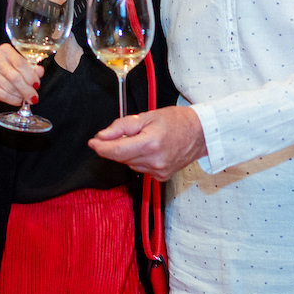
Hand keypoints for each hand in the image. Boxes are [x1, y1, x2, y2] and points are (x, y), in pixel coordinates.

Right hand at [0, 43, 43, 107]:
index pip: (20, 63)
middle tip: (33, 97)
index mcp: (5, 50)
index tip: (37, 85)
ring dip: (20, 95)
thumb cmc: (8, 72)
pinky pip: (2, 95)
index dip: (31, 76)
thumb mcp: (21, 67)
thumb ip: (31, 68)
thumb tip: (40, 71)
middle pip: (15, 77)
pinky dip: (13, 100)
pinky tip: (18, 100)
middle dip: (27, 89)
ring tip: (26, 98)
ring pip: (9, 87)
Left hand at [88, 105, 206, 180]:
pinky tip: (148, 149)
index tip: (93, 143)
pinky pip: (140, 169)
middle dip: (115, 147)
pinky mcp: (161, 177)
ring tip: (142, 139)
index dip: (102, 148)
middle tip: (118, 134)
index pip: (117, 151)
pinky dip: (138, 159)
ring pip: (130, 164)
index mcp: (150, 144)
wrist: (200, 133)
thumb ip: (122, 126)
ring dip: (128, 153)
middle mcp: (154, 161)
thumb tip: (103, 136)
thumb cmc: (176, 121)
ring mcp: (159, 171)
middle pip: (122, 158)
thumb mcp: (147, 116)